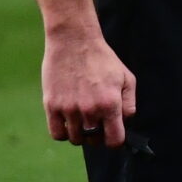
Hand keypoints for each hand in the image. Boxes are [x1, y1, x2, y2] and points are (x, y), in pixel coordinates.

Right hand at [41, 31, 134, 146]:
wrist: (74, 41)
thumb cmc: (102, 59)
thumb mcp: (126, 78)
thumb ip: (129, 104)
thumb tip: (125, 122)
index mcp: (110, 104)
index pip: (114, 140)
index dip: (114, 141)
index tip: (111, 135)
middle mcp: (89, 110)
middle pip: (94, 141)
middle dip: (97, 136)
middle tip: (96, 123)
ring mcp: (69, 109)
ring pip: (75, 139)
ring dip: (79, 134)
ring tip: (81, 120)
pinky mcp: (51, 105)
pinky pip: (56, 133)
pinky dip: (63, 132)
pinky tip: (67, 122)